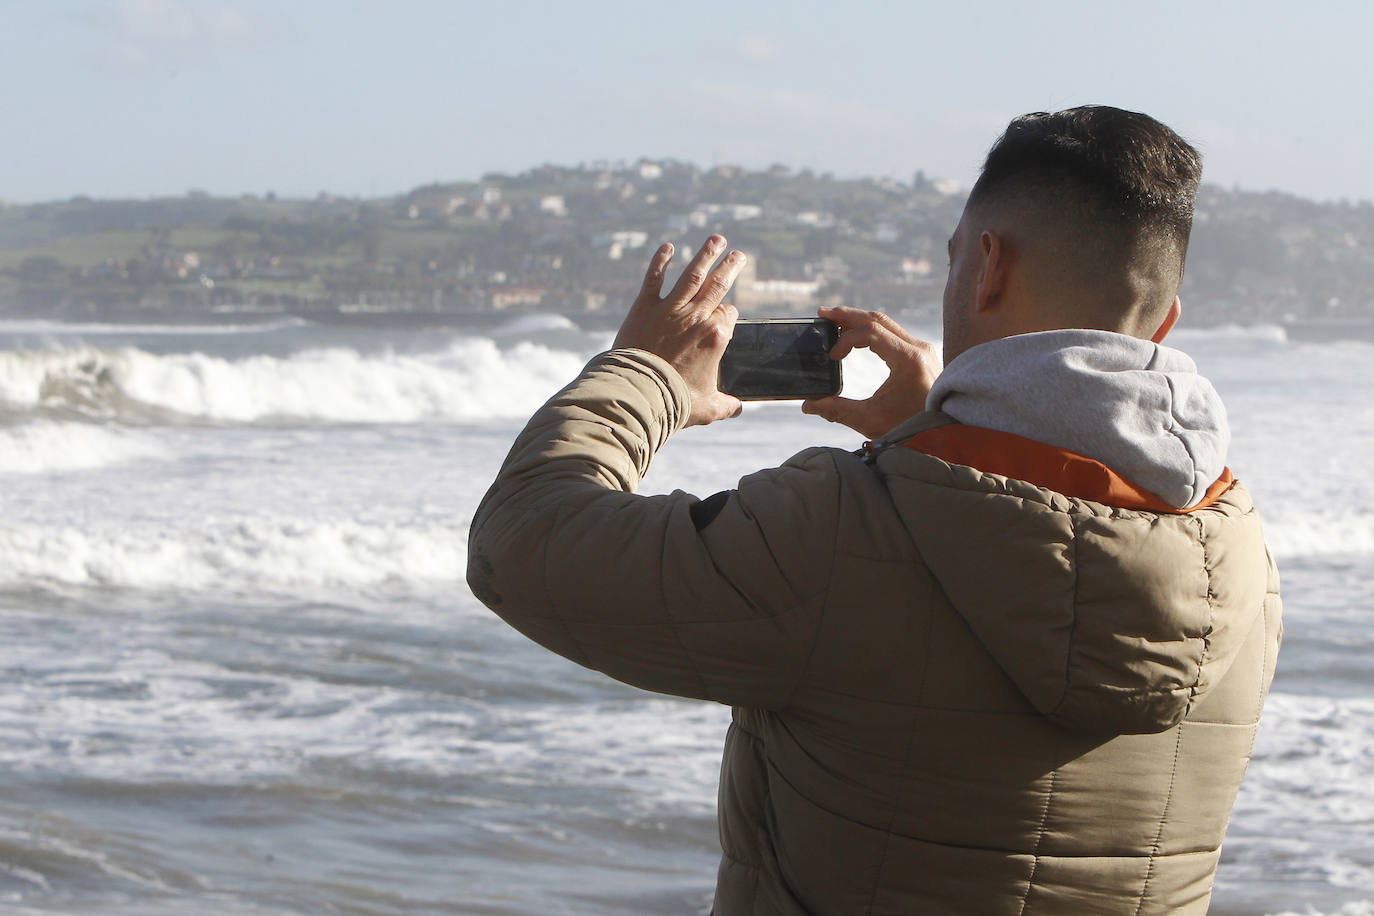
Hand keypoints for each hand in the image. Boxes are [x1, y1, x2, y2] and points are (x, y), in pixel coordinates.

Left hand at [613, 235, 745, 426]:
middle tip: (738, 254)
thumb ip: (726, 405)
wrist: (639, 393)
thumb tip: (738, 409)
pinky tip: (667, 247)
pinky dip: (660, 261)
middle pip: (718, 286)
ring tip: (716, 239)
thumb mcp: (707, 408)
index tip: (726, 314)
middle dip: (729, 268)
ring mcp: (670, 309)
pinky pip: (654, 278)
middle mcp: (696, 317)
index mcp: (715, 337)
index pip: (728, 315)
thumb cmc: (675, 402)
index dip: (728, 314)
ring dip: (706, 255)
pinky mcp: (644, 307)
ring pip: (692, 275)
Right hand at [801, 305, 940, 438]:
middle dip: (848, 315)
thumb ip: (837, 410)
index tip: (831, 357)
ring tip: (834, 322)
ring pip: (886, 323)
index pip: (871, 332)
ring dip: (859, 321)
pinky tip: (855, 336)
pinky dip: (871, 331)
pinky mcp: (921, 355)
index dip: (845, 339)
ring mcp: (922, 350)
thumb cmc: (912, 429)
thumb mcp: (871, 420)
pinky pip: (893, 333)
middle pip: (878, 319)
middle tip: (822, 314)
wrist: (945, 435)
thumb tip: (808, 405)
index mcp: (908, 360)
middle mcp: (918, 348)